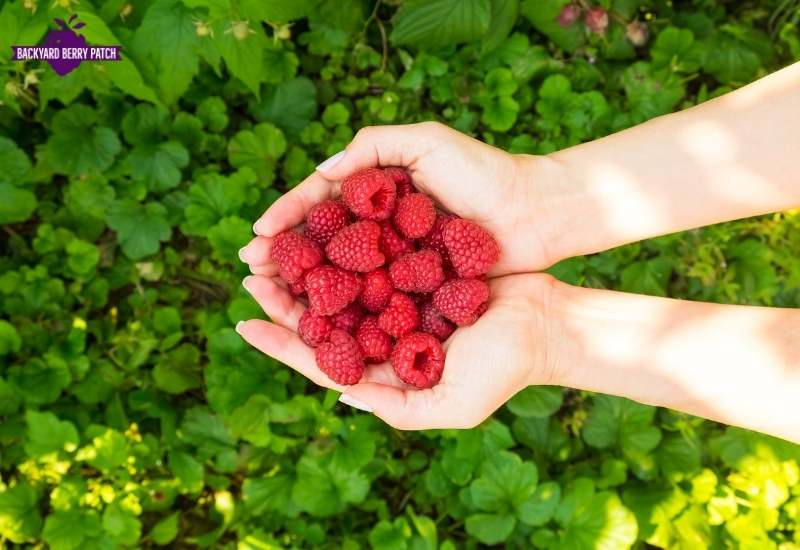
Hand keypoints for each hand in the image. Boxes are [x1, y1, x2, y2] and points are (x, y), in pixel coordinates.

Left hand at [236, 272, 556, 428]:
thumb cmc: (503, 369)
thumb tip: (341, 396)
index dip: (282, 342)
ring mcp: (400, 299)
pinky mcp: (417, 268)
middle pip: (324, 315)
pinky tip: (324, 223)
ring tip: (274, 243)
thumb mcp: (451, 404)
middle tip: (249, 269)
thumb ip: (396, 407)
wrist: (546, 323)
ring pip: (343, 280)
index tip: (245, 322)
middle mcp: (385, 334)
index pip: (323, 359)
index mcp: (385, 370)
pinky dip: (349, 241)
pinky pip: (376, 253)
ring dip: (308, 263)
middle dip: (285, 295)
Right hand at [239, 121, 569, 275]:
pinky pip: (373, 298)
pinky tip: (319, 319)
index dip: (287, 217)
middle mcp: (381, 226)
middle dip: (284, 257)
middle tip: (251, 272)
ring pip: (340, 274)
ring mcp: (396, 258)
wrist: (535, 214)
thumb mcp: (427, 143)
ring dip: (304, 286)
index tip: (257, 233)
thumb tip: (319, 174)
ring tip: (272, 297)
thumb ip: (373, 147)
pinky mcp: (416, 287)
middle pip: (321, 243)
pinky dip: (345, 308)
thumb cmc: (485, 173)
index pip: (320, 202)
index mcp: (377, 189)